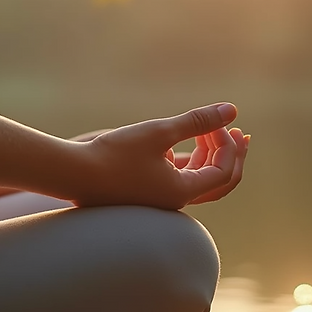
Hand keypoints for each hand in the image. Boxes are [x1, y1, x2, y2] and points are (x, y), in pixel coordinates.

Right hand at [71, 103, 247, 209]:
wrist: (72, 173)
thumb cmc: (114, 153)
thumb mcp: (159, 132)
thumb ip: (197, 121)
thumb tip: (232, 110)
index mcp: (182, 192)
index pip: (223, 171)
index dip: (228, 145)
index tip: (217, 122)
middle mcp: (175, 201)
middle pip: (219, 182)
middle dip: (232, 156)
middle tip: (239, 133)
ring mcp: (160, 199)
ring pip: (199, 181)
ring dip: (210, 156)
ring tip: (212, 133)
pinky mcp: (147, 192)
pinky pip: (179, 179)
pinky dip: (189, 161)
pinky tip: (184, 144)